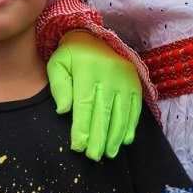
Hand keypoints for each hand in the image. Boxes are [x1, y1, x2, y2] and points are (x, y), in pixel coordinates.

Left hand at [46, 31, 140, 159]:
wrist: (95, 36)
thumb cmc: (72, 55)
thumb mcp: (57, 63)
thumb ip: (59, 85)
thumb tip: (63, 110)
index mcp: (87, 70)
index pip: (85, 104)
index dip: (82, 128)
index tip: (78, 147)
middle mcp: (109, 74)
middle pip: (104, 112)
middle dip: (99, 137)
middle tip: (94, 156)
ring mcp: (125, 78)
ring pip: (121, 112)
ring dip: (115, 136)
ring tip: (109, 154)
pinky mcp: (135, 82)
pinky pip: (135, 107)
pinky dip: (131, 125)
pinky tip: (124, 140)